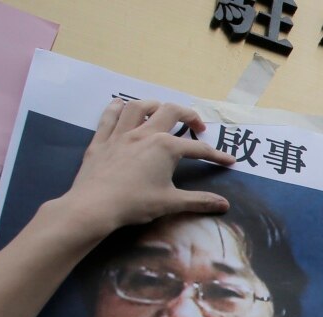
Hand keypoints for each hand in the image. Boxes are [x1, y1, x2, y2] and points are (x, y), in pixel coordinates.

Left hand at [58, 99, 235, 240]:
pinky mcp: (101, 141)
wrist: (94, 206)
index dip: (216, 156)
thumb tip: (225, 205)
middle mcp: (145, 133)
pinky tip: (120, 104)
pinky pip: (108, 117)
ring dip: (154, 105)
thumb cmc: (135, 203)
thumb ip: (199, 201)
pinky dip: (116, 108)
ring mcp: (121, 135)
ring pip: (139, 107)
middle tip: (197, 126)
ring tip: (161, 110)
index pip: (197, 149)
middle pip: (170, 112)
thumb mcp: (171, 203)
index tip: (229, 162)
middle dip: (188, 115)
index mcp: (165, 147)